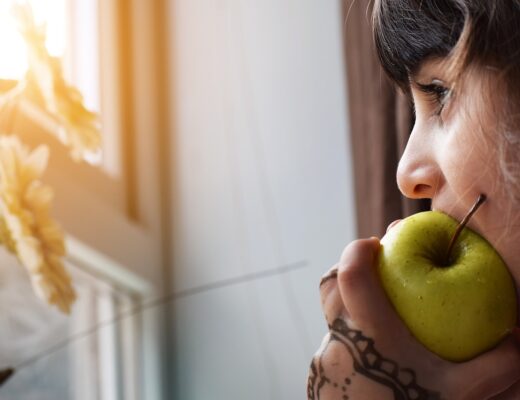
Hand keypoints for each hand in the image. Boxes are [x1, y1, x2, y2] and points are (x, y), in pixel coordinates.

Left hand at [307, 237, 519, 399]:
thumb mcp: (462, 394)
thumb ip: (495, 365)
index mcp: (368, 333)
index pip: (349, 274)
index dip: (356, 250)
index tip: (372, 242)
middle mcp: (337, 342)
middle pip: (330, 289)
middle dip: (350, 273)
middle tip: (377, 273)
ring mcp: (322, 363)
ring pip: (331, 320)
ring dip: (352, 311)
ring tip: (382, 322)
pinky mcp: (318, 381)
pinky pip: (331, 348)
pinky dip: (350, 342)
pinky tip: (375, 360)